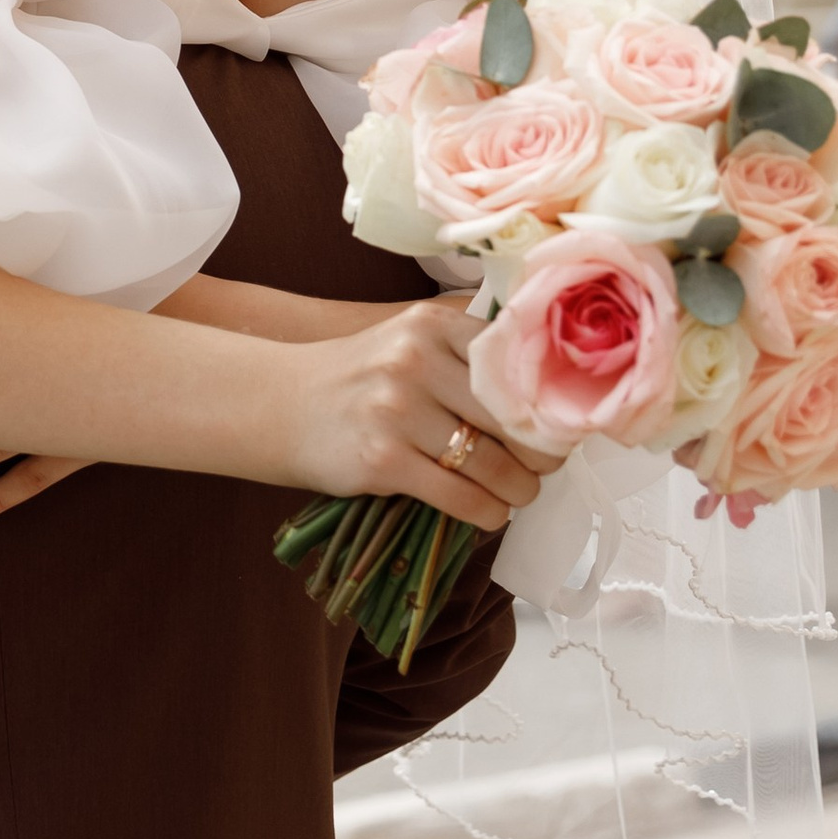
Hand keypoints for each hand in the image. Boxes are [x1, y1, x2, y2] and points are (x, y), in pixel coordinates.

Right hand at [275, 295, 557, 526]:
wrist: (278, 404)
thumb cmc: (359, 381)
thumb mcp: (409, 344)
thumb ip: (466, 361)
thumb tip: (546, 407)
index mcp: (432, 325)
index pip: (516, 368)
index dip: (548, 406)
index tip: (559, 429)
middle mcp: (415, 359)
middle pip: (512, 417)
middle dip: (540, 454)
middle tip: (542, 469)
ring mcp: (397, 410)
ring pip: (492, 463)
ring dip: (518, 490)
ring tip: (518, 495)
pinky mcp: (382, 460)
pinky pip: (460, 496)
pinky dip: (486, 512)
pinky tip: (488, 513)